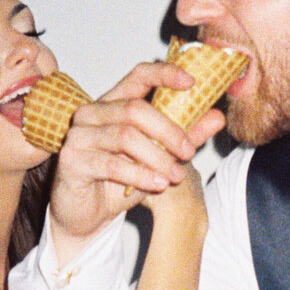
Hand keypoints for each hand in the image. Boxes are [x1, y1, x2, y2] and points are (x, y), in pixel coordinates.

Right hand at [48, 60, 224, 261]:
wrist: (87, 215)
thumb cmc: (120, 180)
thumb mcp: (158, 156)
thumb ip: (184, 135)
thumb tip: (217, 117)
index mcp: (113, 102)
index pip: (138, 75)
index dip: (164, 74)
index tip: (191, 82)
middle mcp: (92, 112)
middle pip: (135, 109)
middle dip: (168, 131)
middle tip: (189, 152)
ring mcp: (79, 135)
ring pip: (125, 137)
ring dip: (157, 157)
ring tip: (175, 175)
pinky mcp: (71, 159)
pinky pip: (111, 164)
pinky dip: (139, 174)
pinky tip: (158, 184)